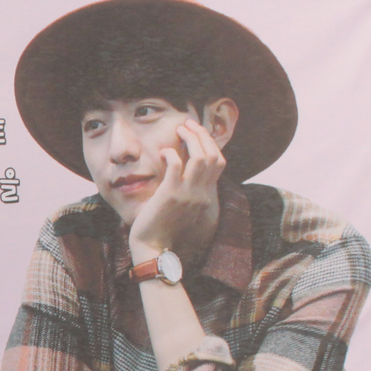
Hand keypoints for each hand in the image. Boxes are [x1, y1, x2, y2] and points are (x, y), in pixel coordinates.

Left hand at [127, 120, 225, 265]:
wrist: (151, 246)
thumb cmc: (161, 225)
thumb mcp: (181, 205)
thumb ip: (187, 187)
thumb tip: (181, 165)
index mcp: (205, 195)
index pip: (219, 162)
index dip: (210, 143)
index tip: (197, 132)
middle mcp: (201, 194)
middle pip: (213, 155)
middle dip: (202, 135)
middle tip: (188, 124)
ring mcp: (187, 194)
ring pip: (200, 157)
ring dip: (191, 138)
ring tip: (179, 129)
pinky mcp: (170, 194)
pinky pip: (176, 165)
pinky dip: (172, 154)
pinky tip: (165, 152)